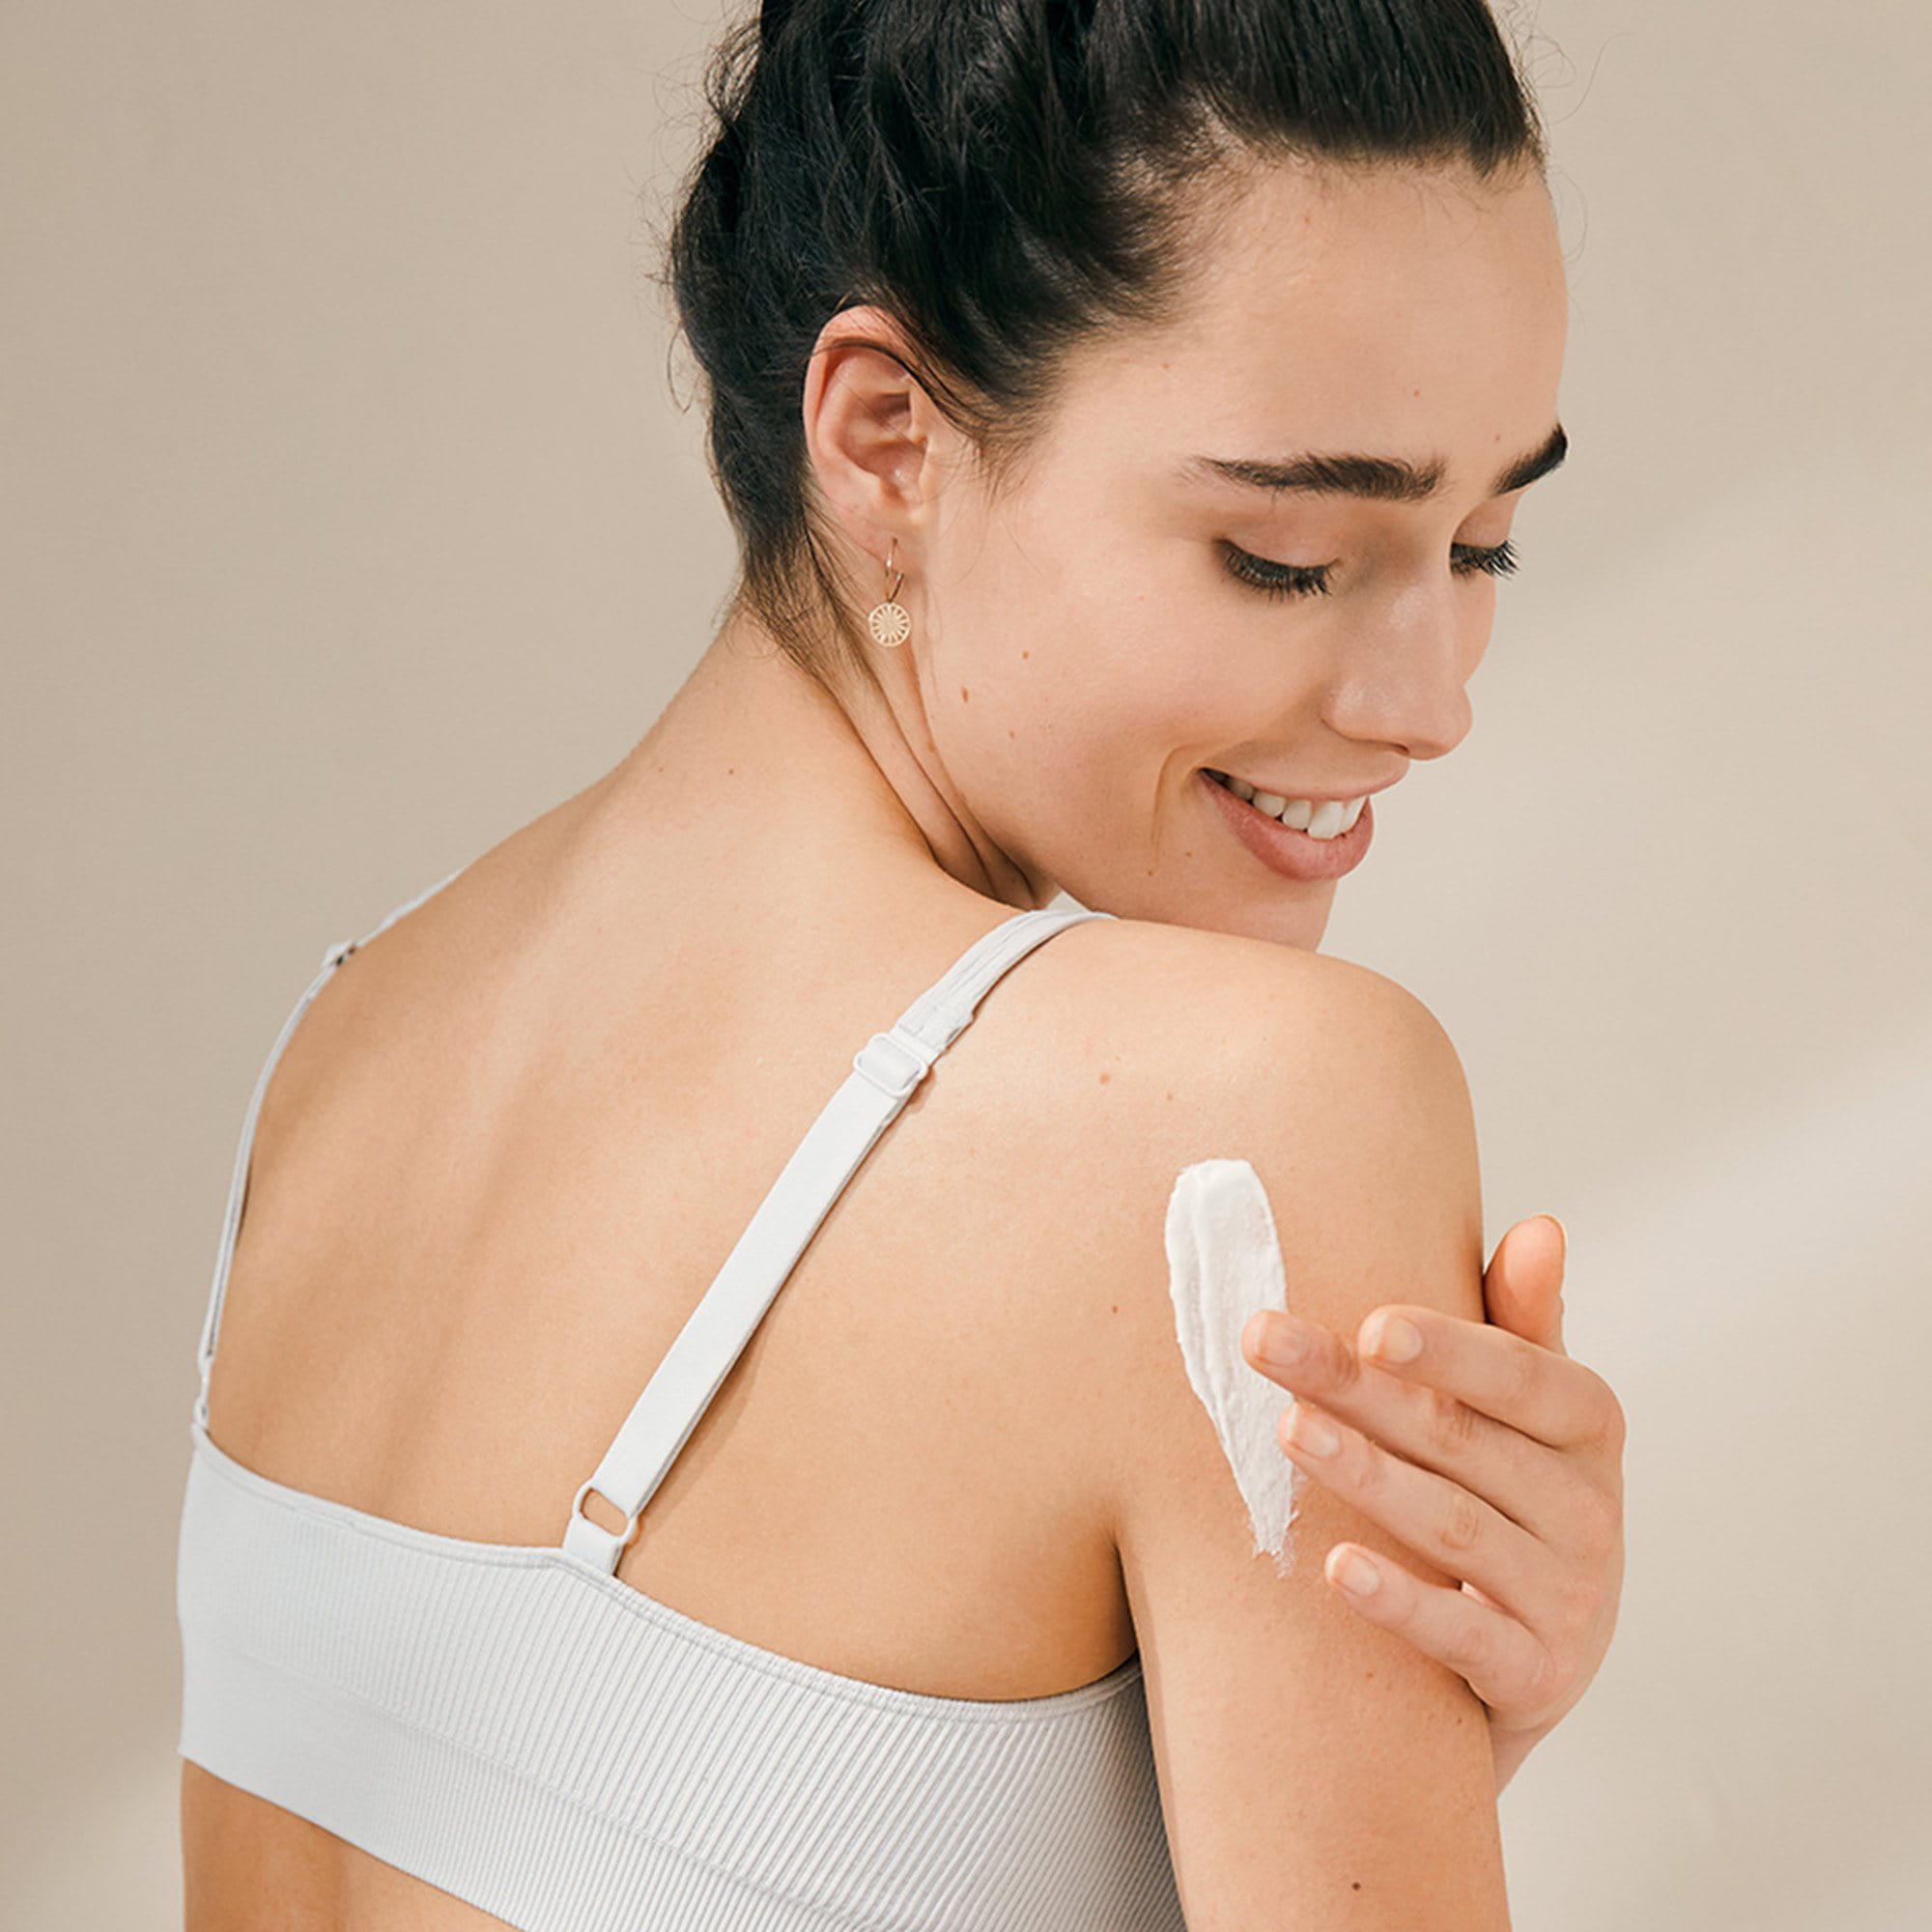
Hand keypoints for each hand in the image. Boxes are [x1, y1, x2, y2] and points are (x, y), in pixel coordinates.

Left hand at [1239, 1214, 1624, 1752]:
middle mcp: (1592, 1510)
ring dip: (1366, 1476)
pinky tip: (1335, 1566)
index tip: (1366, 1326)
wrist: (1534, 1652)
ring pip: (1454, 1529)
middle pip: (1461, 1439)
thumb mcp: (1526, 1409)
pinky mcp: (1535, 1675)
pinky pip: (1461, 1634)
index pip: (1520, 1375)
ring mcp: (1570, 1598)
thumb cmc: (1510, 1492)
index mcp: (1588, 1425)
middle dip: (1357, 1389)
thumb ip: (1523, 1321)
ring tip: (1287, 1432)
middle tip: (1265, 1343)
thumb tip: (1540, 1228)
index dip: (1447, 1350)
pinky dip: (1399, 1600)